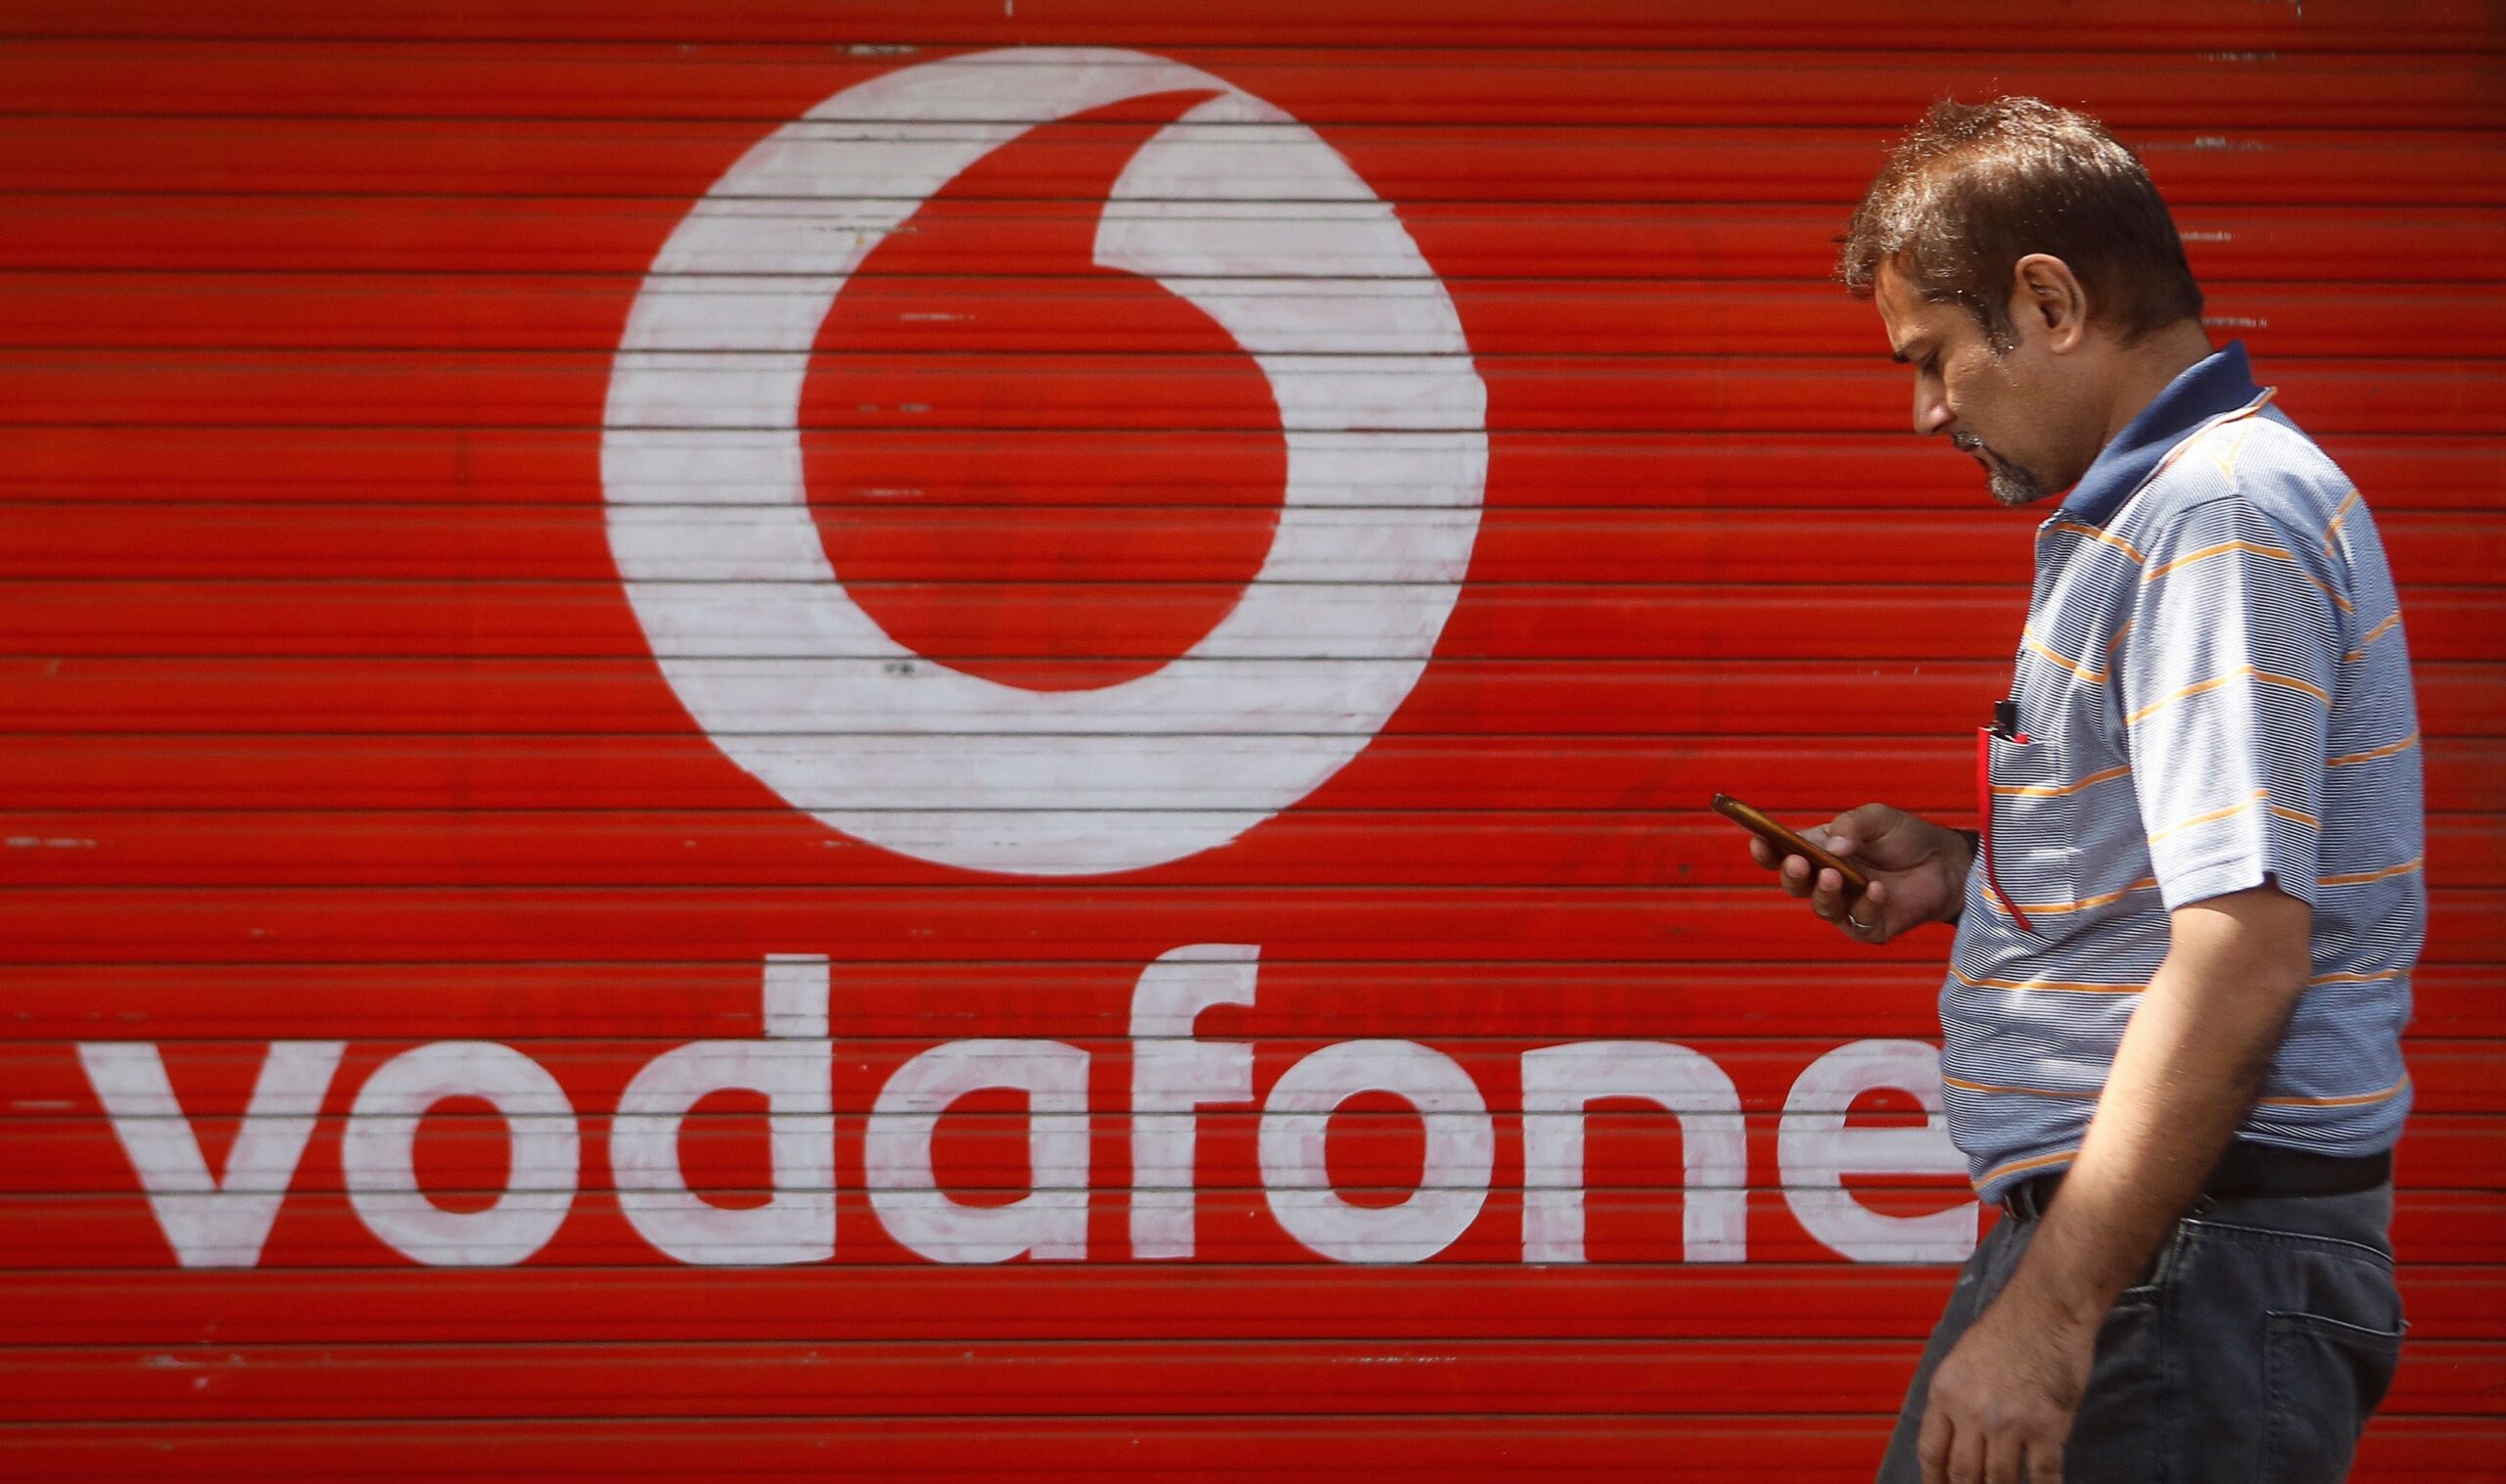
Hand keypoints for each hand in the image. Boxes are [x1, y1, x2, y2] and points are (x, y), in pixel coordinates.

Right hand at [1742, 802, 1970, 942]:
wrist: (1947, 863)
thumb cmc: (1906, 837)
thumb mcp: (1878, 818)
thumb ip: (1852, 825)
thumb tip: (1831, 847)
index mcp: (1818, 851)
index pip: (1781, 853)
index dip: (1766, 850)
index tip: (1759, 841)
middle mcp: (1826, 880)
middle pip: (1794, 884)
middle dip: (1791, 874)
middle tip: (1798, 861)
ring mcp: (1846, 906)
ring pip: (1821, 907)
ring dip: (1824, 892)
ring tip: (1835, 876)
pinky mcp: (1870, 926)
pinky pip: (1858, 921)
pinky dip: (1866, 905)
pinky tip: (1877, 889)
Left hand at [1918, 1292, 2096, 1482]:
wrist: (2047, 1308)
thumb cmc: (2008, 1325)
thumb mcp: (1961, 1358)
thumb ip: (1956, 1396)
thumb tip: (1955, 1431)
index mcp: (1945, 1392)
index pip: (1930, 1450)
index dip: (1933, 1480)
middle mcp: (1971, 1412)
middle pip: (1962, 1472)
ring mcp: (2009, 1424)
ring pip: (1998, 1480)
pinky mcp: (2047, 1429)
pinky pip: (2042, 1475)